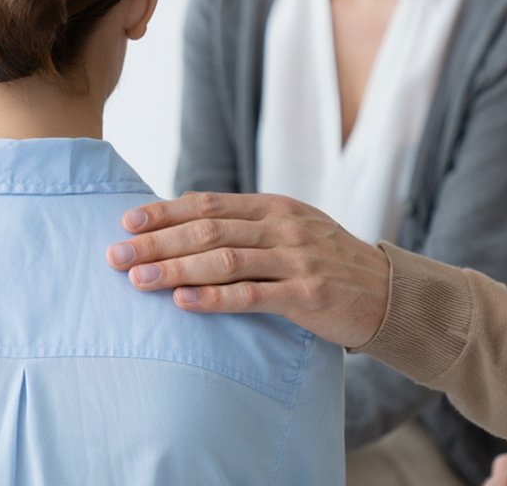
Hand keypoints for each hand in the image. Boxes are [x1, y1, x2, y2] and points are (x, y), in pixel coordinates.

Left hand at [105, 192, 390, 347]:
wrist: (390, 293)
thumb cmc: (326, 262)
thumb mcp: (289, 229)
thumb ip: (243, 223)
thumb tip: (182, 217)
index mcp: (272, 206)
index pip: (206, 204)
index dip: (163, 212)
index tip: (126, 222)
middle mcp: (282, 226)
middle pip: (206, 230)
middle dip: (157, 242)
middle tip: (116, 256)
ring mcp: (296, 259)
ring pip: (223, 260)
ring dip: (175, 269)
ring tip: (139, 279)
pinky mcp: (308, 295)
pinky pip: (252, 295)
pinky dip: (214, 298)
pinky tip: (183, 302)